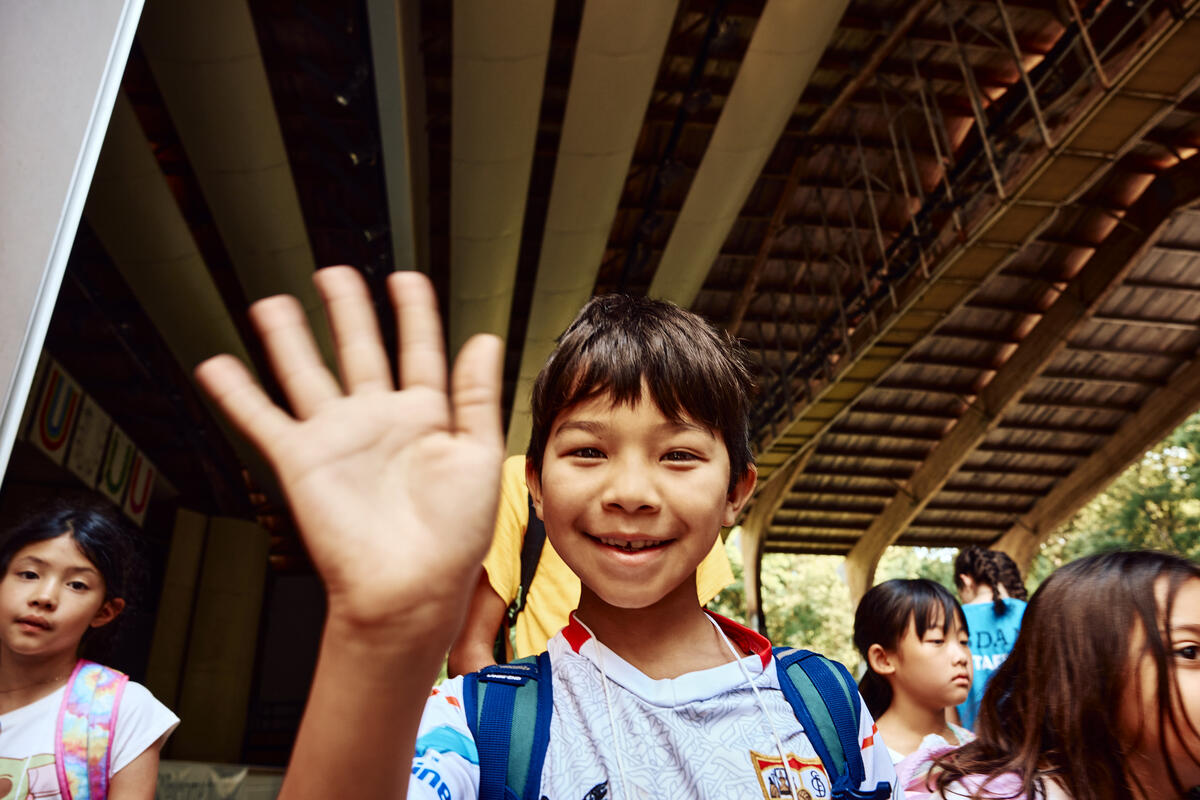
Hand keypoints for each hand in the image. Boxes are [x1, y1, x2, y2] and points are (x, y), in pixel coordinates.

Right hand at [195, 267, 503, 638]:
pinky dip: (237, 393)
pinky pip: (263, 418)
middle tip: (335, 275)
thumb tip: (484, 338)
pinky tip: (218, 365)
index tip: (406, 280)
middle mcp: (379, 422)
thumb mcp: (478, 455)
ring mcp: (338, 439)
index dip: (414, 314)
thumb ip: (476, 394)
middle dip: (348, 312)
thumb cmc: (454, 537)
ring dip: (289, 338)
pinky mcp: (301, 461)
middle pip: (360, 351)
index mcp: (426, 419)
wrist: (411, 588)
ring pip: (307, 374)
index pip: (419, 351)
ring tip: (272, 303)